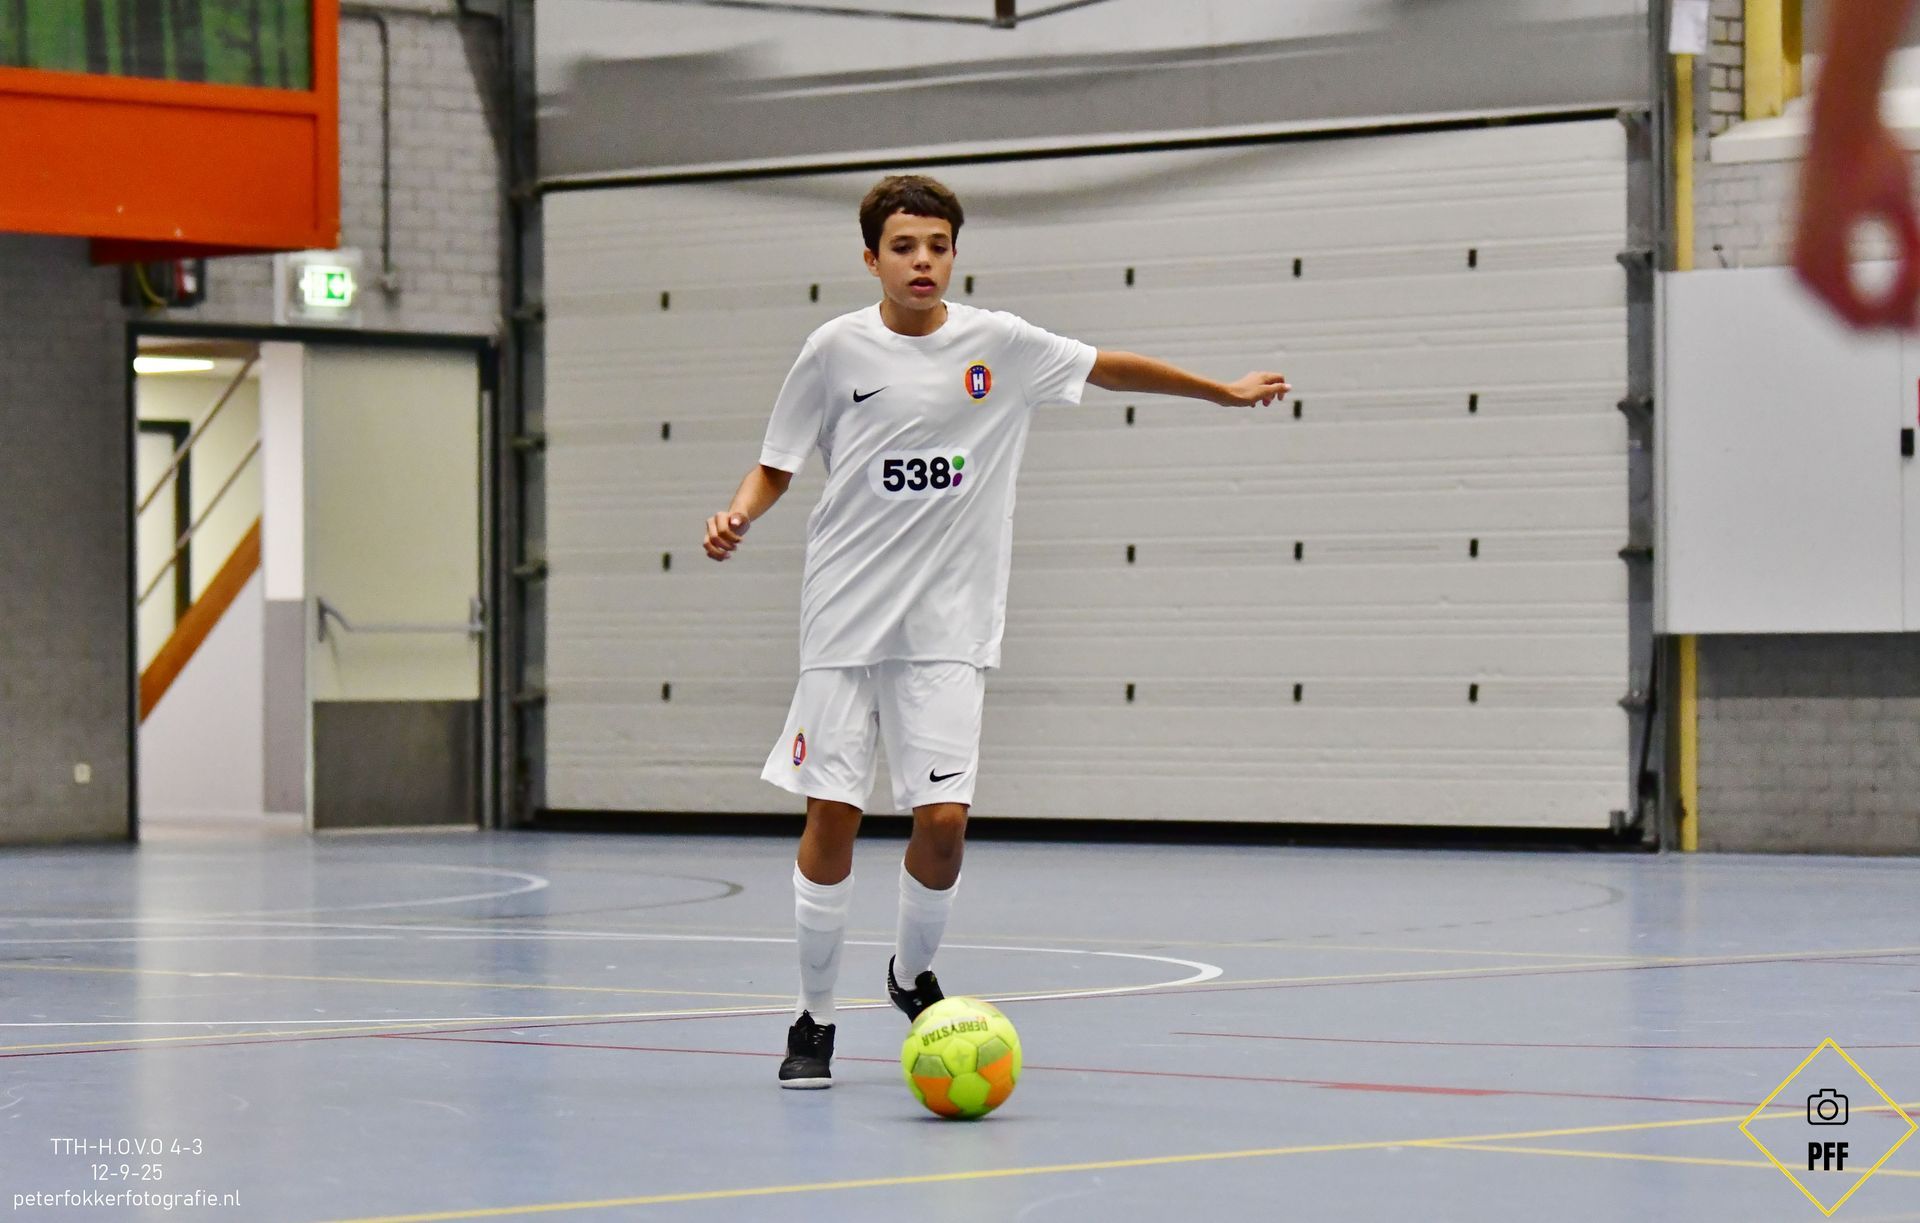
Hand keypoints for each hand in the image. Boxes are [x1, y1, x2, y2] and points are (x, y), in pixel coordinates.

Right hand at [704, 511, 748, 560]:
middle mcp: (711, 523)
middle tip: (735, 548)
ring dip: (718, 553)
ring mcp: (708, 532)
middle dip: (726, 546)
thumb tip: (734, 523)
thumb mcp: (743, 518)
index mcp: (719, 516)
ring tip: (728, 555)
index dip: (732, 538)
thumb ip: (739, 518)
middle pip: (714, 538)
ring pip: (706, 544)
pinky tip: (724, 557)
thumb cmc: (741, 520)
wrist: (737, 522)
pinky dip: (716, 557)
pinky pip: (708, 551)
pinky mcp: (708, 541)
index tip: (741, 540)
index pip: (723, 531)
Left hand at [1216, 371, 1290, 406]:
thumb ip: (1277, 389)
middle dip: (1273, 394)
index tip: (1278, 399)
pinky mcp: (1244, 386)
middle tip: (1268, 403)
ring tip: (1262, 404)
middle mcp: (1258, 376)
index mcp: (1264, 376)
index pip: (1280, 378)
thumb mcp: (1264, 392)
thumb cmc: (1245, 394)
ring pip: (1263, 387)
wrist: (1227, 395)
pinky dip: (1257, 398)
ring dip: (1265, 397)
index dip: (1282, 388)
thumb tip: (1289, 386)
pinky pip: (1254, 391)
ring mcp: (1251, 380)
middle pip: (1272, 383)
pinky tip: (1252, 405)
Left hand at [1794, 117, 1919, 328]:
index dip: (1893, 315)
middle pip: (1857, 326)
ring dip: (1902, 303)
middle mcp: (1802, 273)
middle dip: (1899, 317)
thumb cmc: (1870, 152)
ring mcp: (1803, 270)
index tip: (1919, 312)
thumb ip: (1907, 244)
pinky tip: (1917, 274)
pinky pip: (1860, 306)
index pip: (1854, 314)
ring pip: (1861, 321)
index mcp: (1815, 262)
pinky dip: (1895, 295)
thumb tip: (1919, 279)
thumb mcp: (1895, 208)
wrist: (1845, 123)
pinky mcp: (1813, 261)